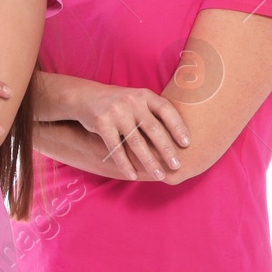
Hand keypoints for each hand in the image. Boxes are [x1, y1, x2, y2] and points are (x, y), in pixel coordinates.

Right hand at [69, 82, 190, 180]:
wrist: (84, 96)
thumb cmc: (119, 103)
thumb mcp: (137, 100)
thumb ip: (154, 113)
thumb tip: (182, 139)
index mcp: (144, 95)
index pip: (166, 110)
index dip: (178, 127)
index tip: (187, 144)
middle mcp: (131, 102)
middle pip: (153, 129)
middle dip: (167, 149)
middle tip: (177, 166)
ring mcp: (115, 112)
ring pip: (136, 141)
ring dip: (149, 161)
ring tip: (159, 175)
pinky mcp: (101, 123)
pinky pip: (115, 147)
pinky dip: (124, 163)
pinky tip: (132, 175)